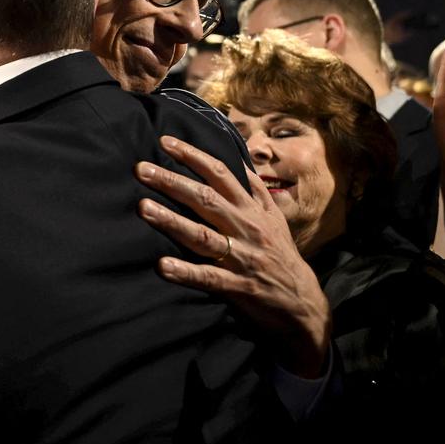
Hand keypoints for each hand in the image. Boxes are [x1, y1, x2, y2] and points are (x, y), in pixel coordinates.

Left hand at [135, 135, 330, 376]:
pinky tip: (162, 265)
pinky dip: (186, 272)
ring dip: (171, 221)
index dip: (193, 156)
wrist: (302, 302)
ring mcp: (242, 256)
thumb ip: (255, 189)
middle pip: (205, 199)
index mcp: (250, 209)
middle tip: (141, 169)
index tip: (165, 141)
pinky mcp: (238, 285)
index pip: (220, 174)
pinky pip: (209, 277)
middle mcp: (245, 227)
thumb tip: (240, 159)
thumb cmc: (280, 254)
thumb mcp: (273, 217)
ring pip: (203, 235)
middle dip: (172, 182)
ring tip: (143, 208)